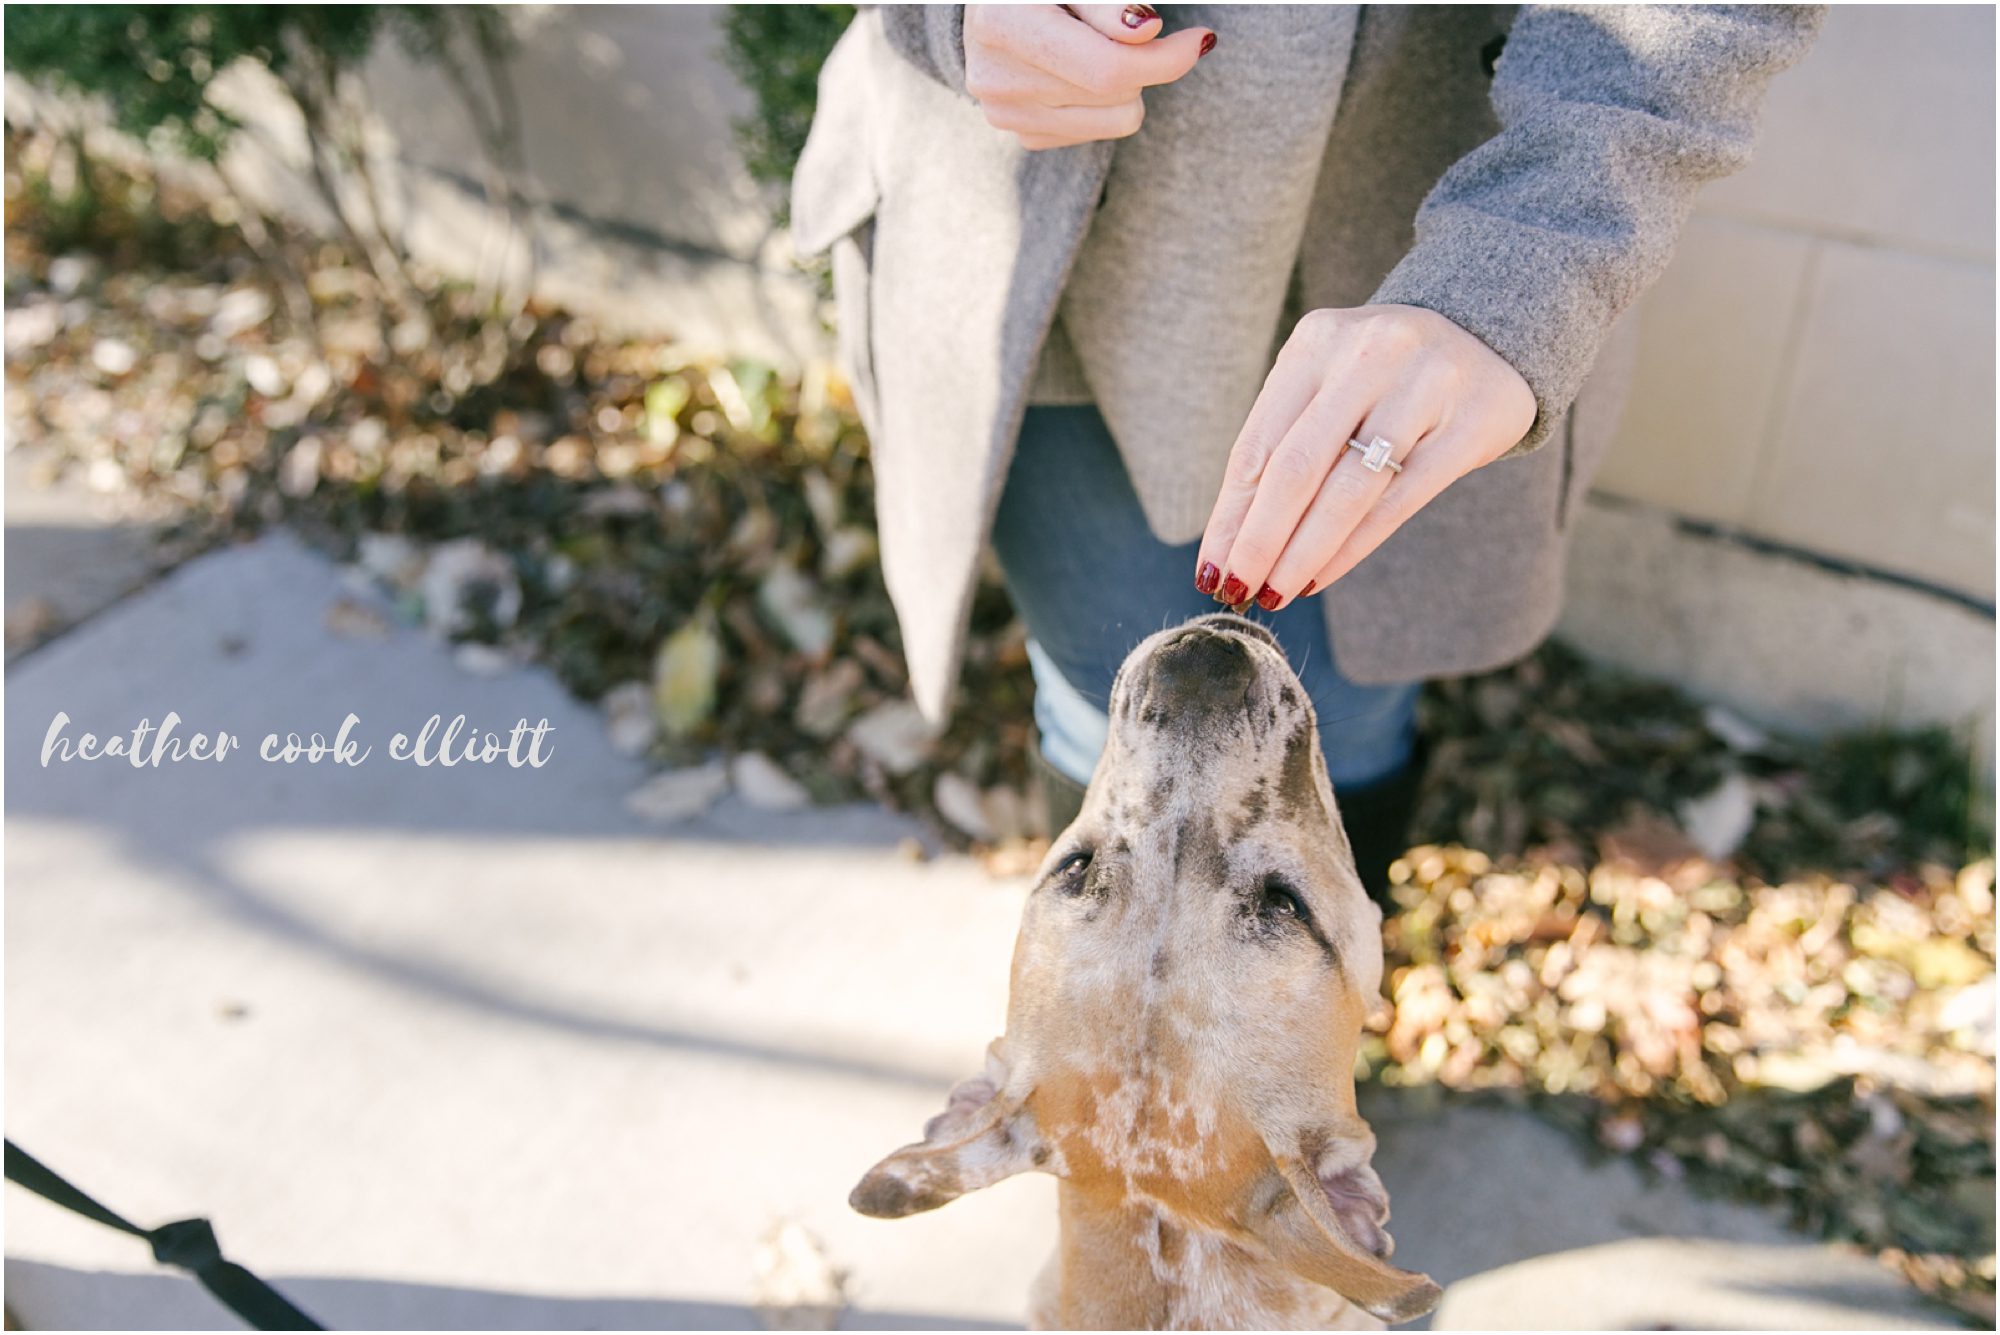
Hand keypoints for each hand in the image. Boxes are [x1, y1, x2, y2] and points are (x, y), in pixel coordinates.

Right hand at [964, 5, 1212, 150]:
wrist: (998, 4)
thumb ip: (1106, 2)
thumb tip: (1146, 30)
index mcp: (1002, 23)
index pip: (1106, 68)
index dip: (1165, 58)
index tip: (1202, 39)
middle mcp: (995, 78)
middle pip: (1117, 93)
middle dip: (1138, 60)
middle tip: (1127, 30)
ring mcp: (1004, 113)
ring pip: (1115, 120)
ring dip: (1123, 84)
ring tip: (1094, 47)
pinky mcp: (1020, 133)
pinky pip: (1095, 133)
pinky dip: (1099, 102)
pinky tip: (1075, 70)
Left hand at [1195, 305, 1536, 609]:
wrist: (1490, 337)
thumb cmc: (1384, 377)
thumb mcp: (1329, 383)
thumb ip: (1284, 444)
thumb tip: (1229, 541)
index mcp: (1318, 339)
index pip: (1259, 443)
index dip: (1231, 513)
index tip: (1210, 567)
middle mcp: (1368, 353)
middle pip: (1297, 467)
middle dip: (1260, 540)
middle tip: (1237, 589)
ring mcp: (1423, 385)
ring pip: (1347, 490)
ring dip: (1302, 553)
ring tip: (1276, 593)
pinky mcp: (1469, 424)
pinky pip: (1397, 501)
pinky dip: (1351, 547)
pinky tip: (1321, 575)